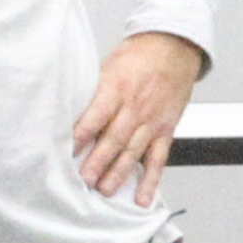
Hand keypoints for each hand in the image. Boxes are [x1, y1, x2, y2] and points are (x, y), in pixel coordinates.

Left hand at [71, 31, 207, 204]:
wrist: (174, 46)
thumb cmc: (138, 55)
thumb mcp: (109, 65)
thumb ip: (95, 92)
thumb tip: (72, 116)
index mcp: (116, 88)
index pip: (96, 115)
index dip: (82, 135)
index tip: (67, 152)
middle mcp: (135, 107)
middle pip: (114, 138)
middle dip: (98, 161)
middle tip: (85, 180)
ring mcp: (152, 120)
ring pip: (134, 151)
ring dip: (119, 173)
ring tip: (105, 190)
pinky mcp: (166, 129)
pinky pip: (158, 158)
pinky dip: (152, 180)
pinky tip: (142, 197)